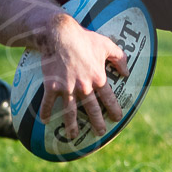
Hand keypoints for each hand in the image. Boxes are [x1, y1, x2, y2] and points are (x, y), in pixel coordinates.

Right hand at [36, 15, 128, 139]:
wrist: (60, 34)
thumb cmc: (84, 38)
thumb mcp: (107, 45)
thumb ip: (120, 58)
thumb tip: (127, 72)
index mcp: (98, 78)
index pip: (108, 98)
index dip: (114, 109)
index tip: (117, 118)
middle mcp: (84, 86)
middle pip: (91, 109)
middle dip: (96, 123)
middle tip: (100, 133)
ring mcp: (67, 88)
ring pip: (70, 112)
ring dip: (72, 126)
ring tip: (73, 136)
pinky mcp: (51, 86)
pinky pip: (48, 103)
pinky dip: (46, 112)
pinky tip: (45, 121)